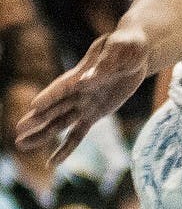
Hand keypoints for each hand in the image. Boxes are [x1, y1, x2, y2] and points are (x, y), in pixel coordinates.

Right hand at [15, 29, 150, 162]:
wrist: (137, 53)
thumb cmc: (127, 45)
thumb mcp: (120, 50)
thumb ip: (104, 66)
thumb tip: (83, 82)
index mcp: (82, 72)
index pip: (63, 86)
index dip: (50, 96)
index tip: (34, 106)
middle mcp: (78, 90)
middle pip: (54, 107)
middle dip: (37, 119)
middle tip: (18, 131)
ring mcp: (85, 104)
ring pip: (59, 123)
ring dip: (42, 134)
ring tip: (21, 145)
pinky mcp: (94, 114)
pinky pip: (78, 134)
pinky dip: (66, 148)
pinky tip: (53, 163)